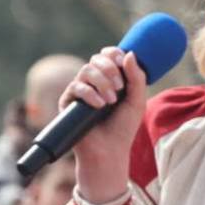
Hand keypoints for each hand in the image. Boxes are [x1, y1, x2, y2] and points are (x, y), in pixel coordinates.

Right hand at [64, 47, 146, 204]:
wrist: (109, 151)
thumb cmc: (123, 128)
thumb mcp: (137, 101)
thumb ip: (137, 78)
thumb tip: (129, 53)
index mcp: (109, 79)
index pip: (107, 55)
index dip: (113, 54)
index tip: (122, 62)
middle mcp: (93, 82)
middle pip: (96, 59)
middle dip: (110, 70)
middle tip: (120, 89)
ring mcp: (80, 91)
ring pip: (86, 70)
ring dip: (102, 82)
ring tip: (111, 101)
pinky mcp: (68, 102)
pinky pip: (76, 86)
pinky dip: (90, 93)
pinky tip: (99, 105)